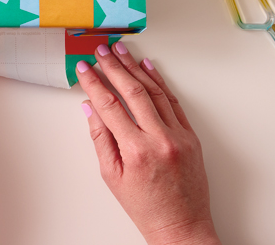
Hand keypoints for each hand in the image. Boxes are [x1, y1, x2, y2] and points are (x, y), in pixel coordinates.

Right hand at [77, 43, 220, 244]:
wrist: (182, 226)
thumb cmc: (145, 206)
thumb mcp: (112, 176)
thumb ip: (101, 139)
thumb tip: (90, 108)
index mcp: (136, 150)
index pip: (110, 106)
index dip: (94, 83)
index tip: (83, 68)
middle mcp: (160, 139)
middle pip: (133, 91)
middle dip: (113, 67)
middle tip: (100, 50)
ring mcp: (179, 135)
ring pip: (155, 91)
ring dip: (136, 68)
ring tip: (121, 50)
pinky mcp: (191, 136)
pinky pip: (173, 102)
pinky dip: (160, 82)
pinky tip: (148, 67)